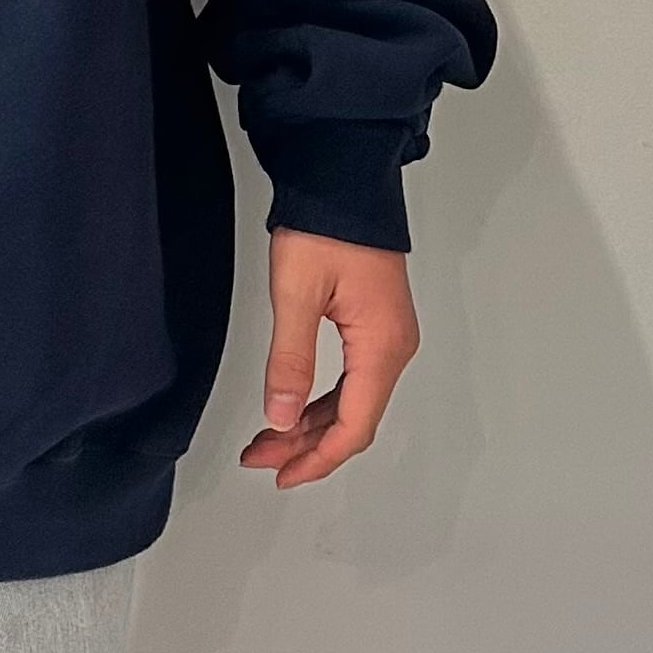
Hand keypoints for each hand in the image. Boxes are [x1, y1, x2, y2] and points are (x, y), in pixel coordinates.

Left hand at [239, 225, 419, 487]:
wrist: (343, 178)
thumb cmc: (326, 226)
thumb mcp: (297, 293)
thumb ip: (290, 359)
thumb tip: (281, 417)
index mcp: (382, 347)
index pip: (353, 426)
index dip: (317, 458)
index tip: (281, 474)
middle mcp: (393, 348)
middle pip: (353, 420)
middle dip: (306, 445)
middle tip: (259, 457)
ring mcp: (387, 337)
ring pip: (351, 401)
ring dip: (310, 424)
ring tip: (267, 439)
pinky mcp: (374, 324)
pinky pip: (351, 378)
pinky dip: (320, 399)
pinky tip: (293, 406)